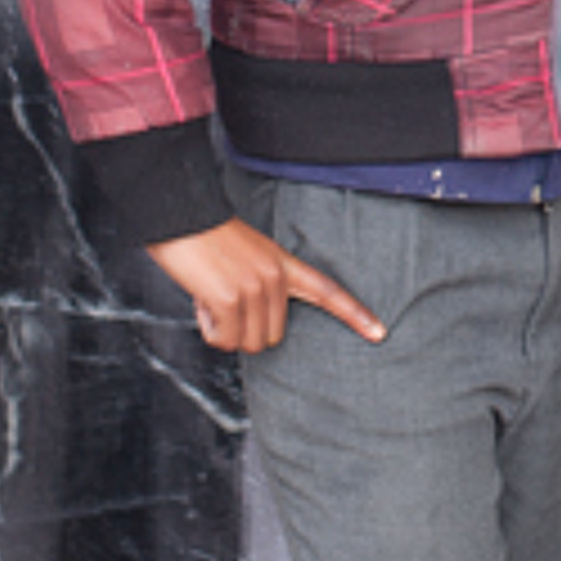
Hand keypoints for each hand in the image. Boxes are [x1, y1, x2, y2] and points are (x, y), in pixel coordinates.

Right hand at [148, 218, 385, 353]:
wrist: (180, 216)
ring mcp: (255, 289)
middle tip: (222, 300)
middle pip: (272, 338)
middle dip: (244, 331)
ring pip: (247, 344)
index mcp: (283, 263)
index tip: (380, 332)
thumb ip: (261, 286)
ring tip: (211, 294)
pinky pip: (224, 340)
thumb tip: (252, 328)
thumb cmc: (205, 239)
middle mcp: (275, 277)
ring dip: (224, 330)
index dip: (355, 314)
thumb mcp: (248, 257)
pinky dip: (209, 329)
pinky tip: (201, 300)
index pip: (328, 290)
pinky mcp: (230, 299)